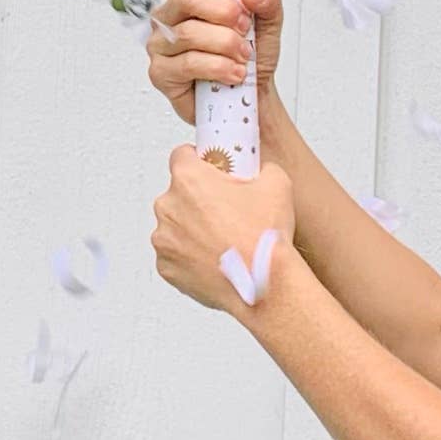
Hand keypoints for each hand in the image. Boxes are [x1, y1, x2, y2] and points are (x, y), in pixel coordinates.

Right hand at [147, 0, 284, 123]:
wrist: (252, 96)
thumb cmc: (251, 53)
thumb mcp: (269, 19)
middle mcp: (171, 14)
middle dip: (224, 10)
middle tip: (244, 25)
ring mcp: (162, 43)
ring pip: (189, 33)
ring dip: (226, 44)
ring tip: (244, 54)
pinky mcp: (161, 73)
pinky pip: (188, 63)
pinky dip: (218, 67)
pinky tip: (233, 71)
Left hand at [151, 144, 296, 313]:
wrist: (264, 284)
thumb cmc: (264, 237)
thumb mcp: (276, 182)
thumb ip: (259, 167)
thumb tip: (257, 169)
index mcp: (188, 179)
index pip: (182, 155)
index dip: (200, 162)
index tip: (212, 171)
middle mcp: (168, 207)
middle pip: (178, 192)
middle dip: (198, 198)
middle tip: (225, 210)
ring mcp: (164, 240)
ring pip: (175, 224)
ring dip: (192, 228)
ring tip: (222, 238)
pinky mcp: (166, 267)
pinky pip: (175, 253)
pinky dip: (189, 255)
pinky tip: (214, 258)